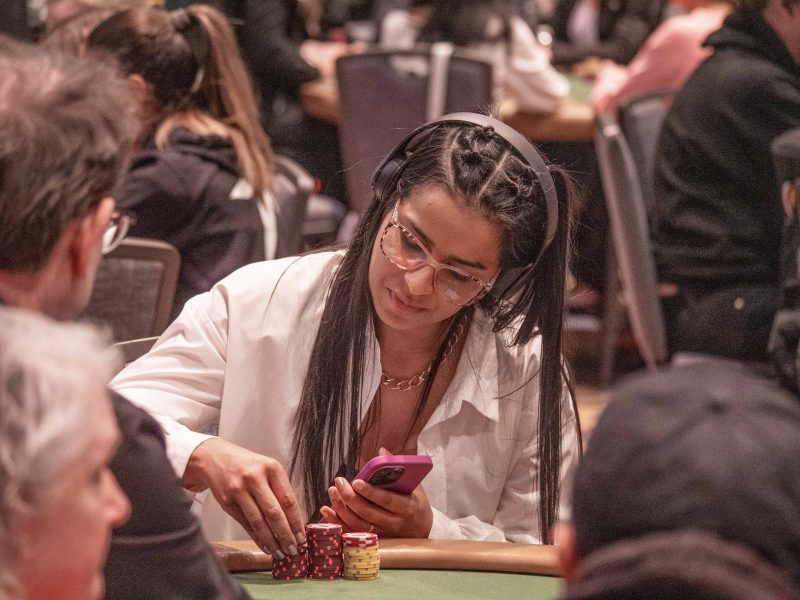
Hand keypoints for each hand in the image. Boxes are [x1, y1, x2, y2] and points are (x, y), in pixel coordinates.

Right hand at [183, 437, 305, 557]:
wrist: (216, 458)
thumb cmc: (248, 466)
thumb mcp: (268, 469)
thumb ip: (280, 490)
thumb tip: (295, 520)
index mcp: (272, 468)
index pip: (288, 500)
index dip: (296, 521)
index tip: (302, 537)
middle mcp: (255, 478)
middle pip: (274, 513)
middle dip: (285, 535)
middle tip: (294, 549)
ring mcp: (239, 490)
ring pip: (259, 522)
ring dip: (271, 541)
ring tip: (281, 552)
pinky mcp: (227, 502)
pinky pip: (246, 524)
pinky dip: (257, 538)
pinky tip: (266, 546)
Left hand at [319, 476, 433, 537]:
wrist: (423, 530)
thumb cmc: (416, 503)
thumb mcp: (414, 485)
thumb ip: (398, 468)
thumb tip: (381, 451)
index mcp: (407, 508)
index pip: (386, 500)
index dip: (370, 492)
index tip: (356, 481)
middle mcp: (395, 523)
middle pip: (368, 513)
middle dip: (350, 497)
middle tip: (339, 483)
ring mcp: (383, 534)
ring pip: (358, 524)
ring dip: (341, 509)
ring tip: (333, 492)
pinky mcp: (373, 540)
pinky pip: (352, 533)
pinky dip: (338, 522)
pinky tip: (327, 510)